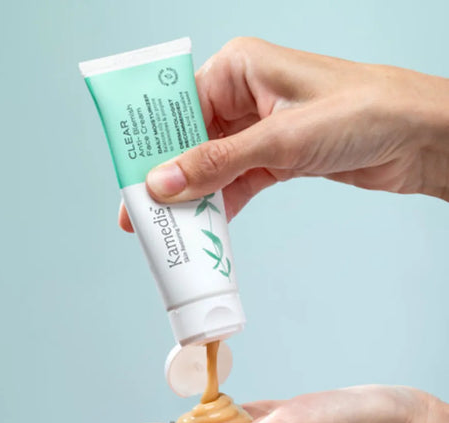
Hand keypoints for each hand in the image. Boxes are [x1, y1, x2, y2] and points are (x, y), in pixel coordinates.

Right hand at [119, 37, 448, 230]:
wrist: (418, 137)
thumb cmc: (362, 111)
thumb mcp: (279, 139)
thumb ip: (218, 164)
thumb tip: (163, 182)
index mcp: (239, 69)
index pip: (178, 108)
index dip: (151, 146)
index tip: (130, 180)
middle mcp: (244, 96)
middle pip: (190, 141)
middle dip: (168, 178)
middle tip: (142, 214)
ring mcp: (259, 129)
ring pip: (212, 166)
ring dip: (195, 197)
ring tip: (170, 228)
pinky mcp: (275, 157)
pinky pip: (237, 182)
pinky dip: (223, 204)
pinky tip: (208, 226)